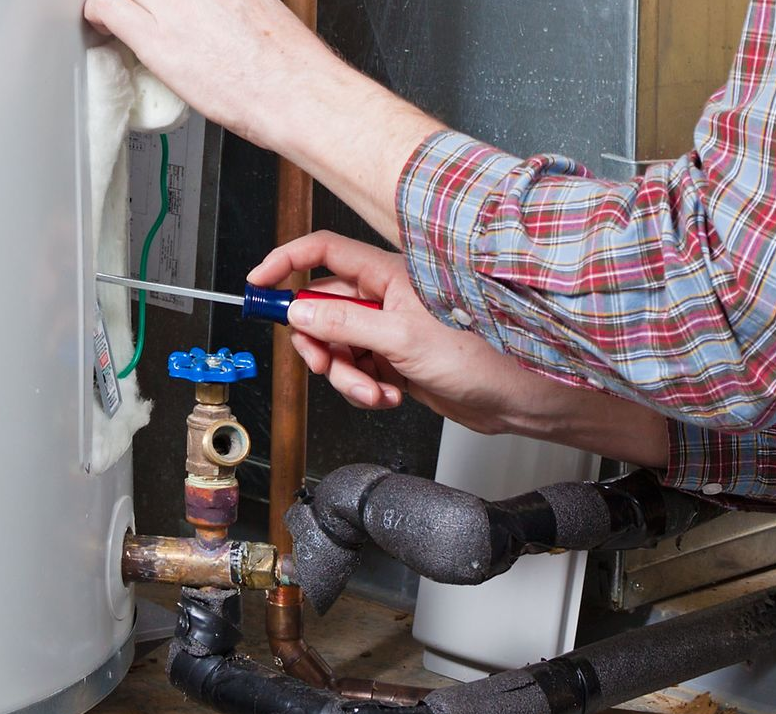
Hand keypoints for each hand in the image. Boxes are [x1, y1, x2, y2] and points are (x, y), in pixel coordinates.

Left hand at [82, 1, 438, 242]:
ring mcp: (176, 8)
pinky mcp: (159, 38)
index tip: (156, 3)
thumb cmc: (288, 66)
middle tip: (138, 10)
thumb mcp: (259, 9)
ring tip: (116, 15)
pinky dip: (99, 13)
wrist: (298, 94)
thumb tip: (215, 14)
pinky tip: (102, 23)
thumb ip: (226, 6)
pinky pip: (108, 9)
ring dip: (118, 2)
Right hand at [251, 233, 671, 465]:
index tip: (258, 285)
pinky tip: (389, 394)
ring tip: (375, 388)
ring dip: (346, 375)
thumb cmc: (483, 354)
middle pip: (321, 308)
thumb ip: (343, 322)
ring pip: (338, 347)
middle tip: (326, 365)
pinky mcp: (397, 361)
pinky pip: (358, 372)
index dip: (285, 264)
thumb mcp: (400, 337)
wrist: (517, 397)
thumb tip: (300, 309)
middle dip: (319, 343)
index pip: (322, 254)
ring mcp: (391, 330)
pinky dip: (364, 388)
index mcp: (388, 274)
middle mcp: (387, 298)